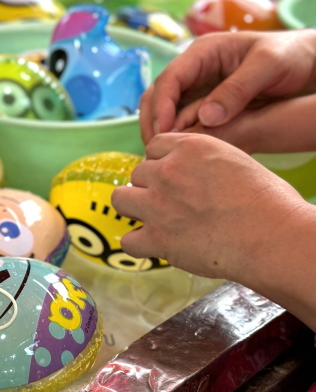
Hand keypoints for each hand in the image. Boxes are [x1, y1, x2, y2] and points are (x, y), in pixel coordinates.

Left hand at [110, 133, 309, 282]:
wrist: (271, 236)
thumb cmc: (267, 201)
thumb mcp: (236, 160)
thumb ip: (203, 160)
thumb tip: (192, 169)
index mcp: (190, 147)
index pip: (154, 147)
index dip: (162, 162)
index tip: (173, 176)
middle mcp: (168, 172)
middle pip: (137, 174)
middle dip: (150, 186)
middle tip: (170, 202)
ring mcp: (158, 205)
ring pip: (121, 199)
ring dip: (134, 209)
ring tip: (154, 219)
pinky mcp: (157, 238)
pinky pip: (128, 240)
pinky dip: (138, 244)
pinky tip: (153, 245)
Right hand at [139, 30, 315, 143]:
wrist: (307, 63)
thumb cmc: (292, 56)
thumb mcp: (269, 65)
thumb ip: (238, 89)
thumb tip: (206, 117)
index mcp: (203, 52)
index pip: (169, 78)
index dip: (162, 106)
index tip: (165, 131)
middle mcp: (193, 70)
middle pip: (157, 95)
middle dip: (152, 121)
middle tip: (157, 149)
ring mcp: (196, 88)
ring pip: (163, 110)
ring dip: (159, 131)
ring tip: (164, 154)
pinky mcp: (202, 105)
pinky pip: (180, 122)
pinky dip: (175, 137)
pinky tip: (179, 152)